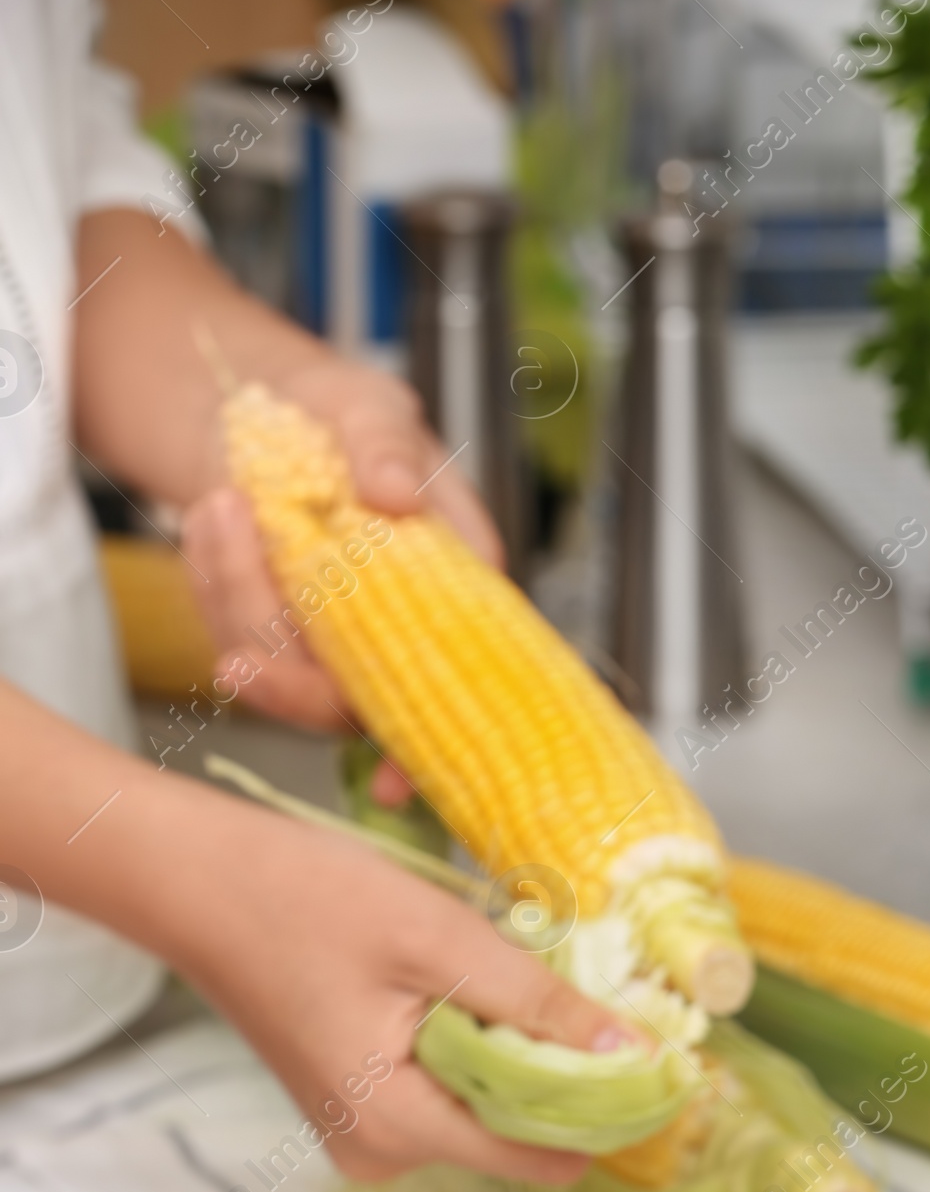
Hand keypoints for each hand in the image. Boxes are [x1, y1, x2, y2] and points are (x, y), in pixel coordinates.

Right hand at [166, 803, 631, 1184]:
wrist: (198, 882)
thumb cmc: (300, 898)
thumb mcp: (437, 937)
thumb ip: (536, 1003)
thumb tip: (634, 1050)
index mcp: (398, 1127)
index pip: (541, 1152)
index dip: (608, 1107)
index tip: (666, 1064)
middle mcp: (381, 1153)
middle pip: (514, 1131)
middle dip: (560, 1070)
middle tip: (592, 994)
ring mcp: (366, 1136)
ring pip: (484, 1107)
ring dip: (516, 1050)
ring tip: (514, 979)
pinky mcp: (360, 1107)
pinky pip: (448, 1089)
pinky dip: (475, 1046)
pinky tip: (470, 991)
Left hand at [181, 358, 500, 731]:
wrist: (264, 408)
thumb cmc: (341, 416)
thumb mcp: (372, 408)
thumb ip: (388, 447)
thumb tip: (395, 495)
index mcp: (455, 598)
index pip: (458, 691)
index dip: (426, 747)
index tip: (393, 783)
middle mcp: (397, 638)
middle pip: (348, 707)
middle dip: (288, 685)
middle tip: (240, 658)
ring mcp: (328, 644)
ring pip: (281, 668)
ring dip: (236, 593)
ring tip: (220, 503)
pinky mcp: (269, 633)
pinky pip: (231, 635)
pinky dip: (210, 578)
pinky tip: (211, 516)